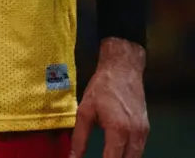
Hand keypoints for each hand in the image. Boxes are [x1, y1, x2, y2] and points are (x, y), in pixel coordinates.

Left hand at [70, 38, 148, 157]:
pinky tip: (117, 152)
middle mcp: (135, 134)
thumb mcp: (84, 111)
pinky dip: (128, 154)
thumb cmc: (102, 87)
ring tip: (107, 156)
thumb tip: (72, 157)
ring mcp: (143, 133)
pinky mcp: (146, 130)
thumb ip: (79, 137)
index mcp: (118, 130)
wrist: (123, 70)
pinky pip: (139, 150)